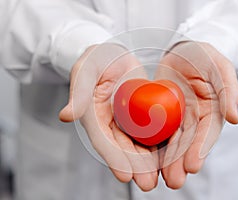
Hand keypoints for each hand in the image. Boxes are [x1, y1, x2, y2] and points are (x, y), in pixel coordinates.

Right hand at [59, 43, 158, 190]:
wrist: (115, 55)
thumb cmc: (97, 60)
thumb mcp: (86, 71)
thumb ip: (78, 93)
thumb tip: (65, 116)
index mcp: (93, 116)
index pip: (103, 141)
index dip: (114, 158)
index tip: (125, 175)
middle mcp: (109, 123)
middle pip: (122, 149)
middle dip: (134, 167)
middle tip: (147, 183)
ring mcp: (125, 121)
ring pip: (136, 145)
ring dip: (147, 163)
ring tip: (158, 177)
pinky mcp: (139, 115)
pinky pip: (148, 132)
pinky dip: (157, 145)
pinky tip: (167, 156)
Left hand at [157, 42, 237, 188]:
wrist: (182, 51)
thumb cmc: (203, 56)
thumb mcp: (219, 67)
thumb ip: (229, 90)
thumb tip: (235, 117)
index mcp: (212, 110)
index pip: (208, 133)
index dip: (201, 149)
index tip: (193, 166)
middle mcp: (195, 117)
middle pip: (189, 143)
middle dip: (182, 163)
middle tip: (175, 181)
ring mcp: (178, 117)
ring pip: (173, 142)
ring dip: (168, 161)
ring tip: (162, 178)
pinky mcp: (161, 113)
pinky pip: (156, 130)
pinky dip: (153, 145)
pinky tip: (147, 159)